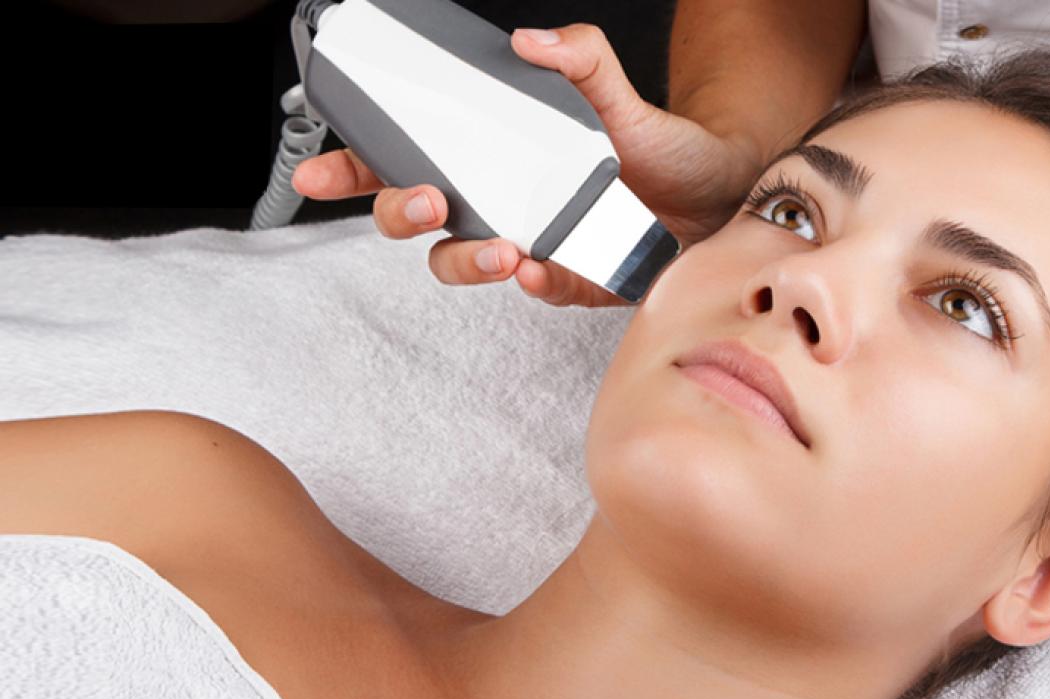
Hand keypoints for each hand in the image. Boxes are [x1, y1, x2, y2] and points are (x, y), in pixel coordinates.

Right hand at [293, 24, 762, 306]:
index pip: (402, 162)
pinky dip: (538, 284)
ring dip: (467, 259)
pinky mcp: (570, 279)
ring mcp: (528, 243)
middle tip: (428, 201)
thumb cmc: (654, 144)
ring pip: (462, 263)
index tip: (316, 170)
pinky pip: (539, 291)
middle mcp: (497, 203)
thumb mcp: (613, 92)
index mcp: (489, 158)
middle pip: (412, 221)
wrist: (716, 190)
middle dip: (402, 215)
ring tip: (504, 248)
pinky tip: (542, 269)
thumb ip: (576, 58)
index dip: (352, 169)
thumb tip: (529, 41)